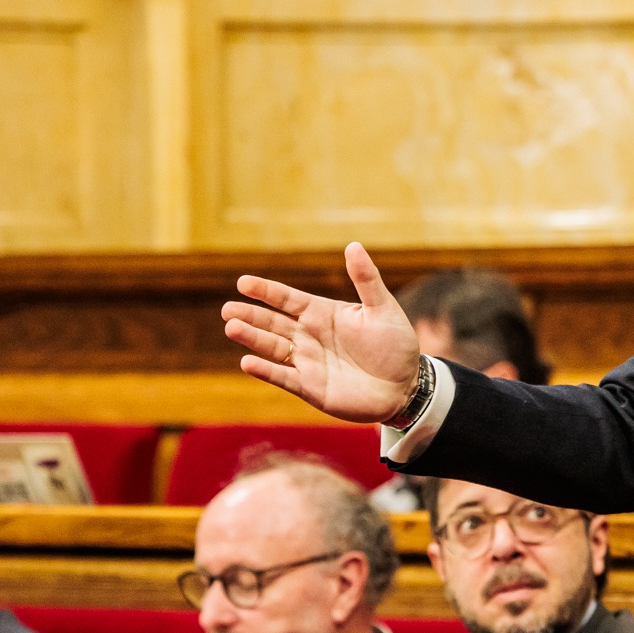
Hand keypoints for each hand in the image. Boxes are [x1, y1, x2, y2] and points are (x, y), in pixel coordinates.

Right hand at [222, 242, 422, 423]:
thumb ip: (366, 280)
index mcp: (323, 314)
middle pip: (273, 323)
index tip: (243, 283)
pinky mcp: (310, 387)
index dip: (266, 291)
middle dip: (250, 315)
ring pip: (273, 348)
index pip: (288, 299)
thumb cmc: (395, 345)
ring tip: (232, 328)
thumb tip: (353, 245)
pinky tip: (247, 362)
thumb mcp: (382, 309)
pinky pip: (283, 377)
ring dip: (252, 339)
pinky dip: (265, 370)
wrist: (405, 387)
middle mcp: (309, 336)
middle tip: (228, 309)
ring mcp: (307, 362)